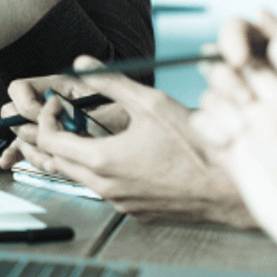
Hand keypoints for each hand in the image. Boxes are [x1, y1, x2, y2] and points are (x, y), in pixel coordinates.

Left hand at [0, 61, 250, 223]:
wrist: (229, 187)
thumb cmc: (196, 144)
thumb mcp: (152, 103)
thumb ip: (112, 82)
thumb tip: (81, 64)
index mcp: (103, 160)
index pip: (50, 140)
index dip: (46, 118)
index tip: (57, 104)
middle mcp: (106, 187)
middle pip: (58, 162)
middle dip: (51, 137)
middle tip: (57, 118)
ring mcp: (121, 203)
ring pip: (81, 179)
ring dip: (74, 156)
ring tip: (80, 134)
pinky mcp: (136, 212)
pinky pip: (106, 192)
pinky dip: (100, 173)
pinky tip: (116, 157)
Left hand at [194, 11, 276, 270]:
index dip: (267, 44)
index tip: (257, 52)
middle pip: (243, 60)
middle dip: (229, 61)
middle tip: (222, 65)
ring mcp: (260, 125)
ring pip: (219, 84)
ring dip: (216, 90)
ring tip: (224, 101)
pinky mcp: (237, 150)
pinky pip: (206, 117)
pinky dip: (206, 121)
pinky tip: (219, 131)